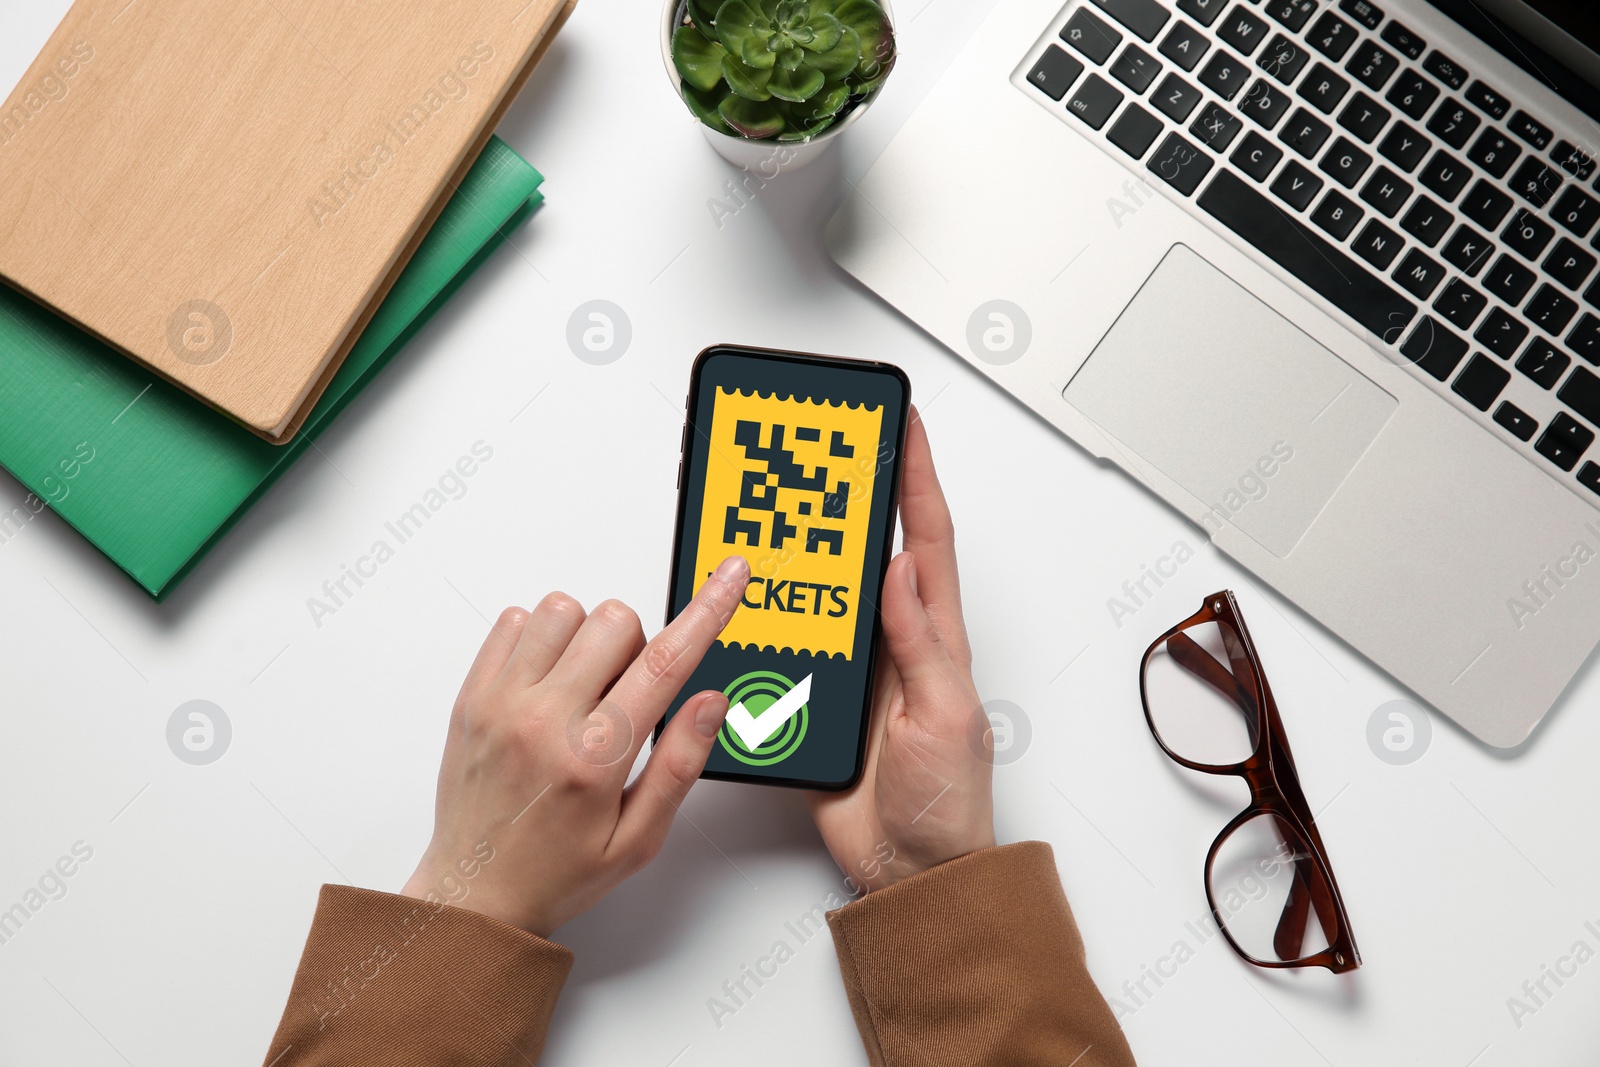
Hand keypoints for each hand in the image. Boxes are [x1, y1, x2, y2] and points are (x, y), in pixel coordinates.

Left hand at [400, 555, 749, 937]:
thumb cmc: (557, 872)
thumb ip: (679, 765)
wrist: (473, 894)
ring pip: (564, 609)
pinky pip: (513, 621)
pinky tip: (547, 683)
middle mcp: (544, 721)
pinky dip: (540, 637)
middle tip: (625, 699)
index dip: (708, 611)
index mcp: (594, 760)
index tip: (731, 575)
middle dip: (637, 647)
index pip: (664, 664)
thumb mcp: (638, 839)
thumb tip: (711, 700)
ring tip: (583, 689)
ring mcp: (501, 703)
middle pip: (615, 620)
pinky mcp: (471, 696)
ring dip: (587, 637)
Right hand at [807, 408, 995, 892]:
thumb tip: (899, 571)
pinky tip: (739, 600)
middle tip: (817, 448)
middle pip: (863, 551)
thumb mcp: (947, 719)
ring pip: (814, 595)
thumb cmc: (948, 803)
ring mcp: (851, 670)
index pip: (926, 540)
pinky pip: (781, 649)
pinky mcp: (814, 702)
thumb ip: (922, 646)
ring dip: (793, 556)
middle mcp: (892, 642)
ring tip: (768, 508)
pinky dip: (760, 622)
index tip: (903, 424)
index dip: (916, 478)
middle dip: (844, 496)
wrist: (910, 872)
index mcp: (937, 637)